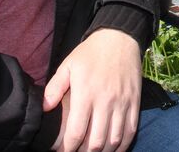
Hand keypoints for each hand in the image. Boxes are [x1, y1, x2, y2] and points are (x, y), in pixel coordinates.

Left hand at [44, 28, 140, 151]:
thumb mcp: (68, 65)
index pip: (76, 132)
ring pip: (114, 140)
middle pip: (96, 142)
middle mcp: (105, 102)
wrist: (120, 38)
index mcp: (86, 94)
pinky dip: (123, 145)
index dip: (68, 149)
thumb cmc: (90, 53)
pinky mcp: (134, 102)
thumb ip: (54, 87)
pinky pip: (131, 131)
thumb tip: (45, 108)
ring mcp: (122, 104)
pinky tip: (114, 149)